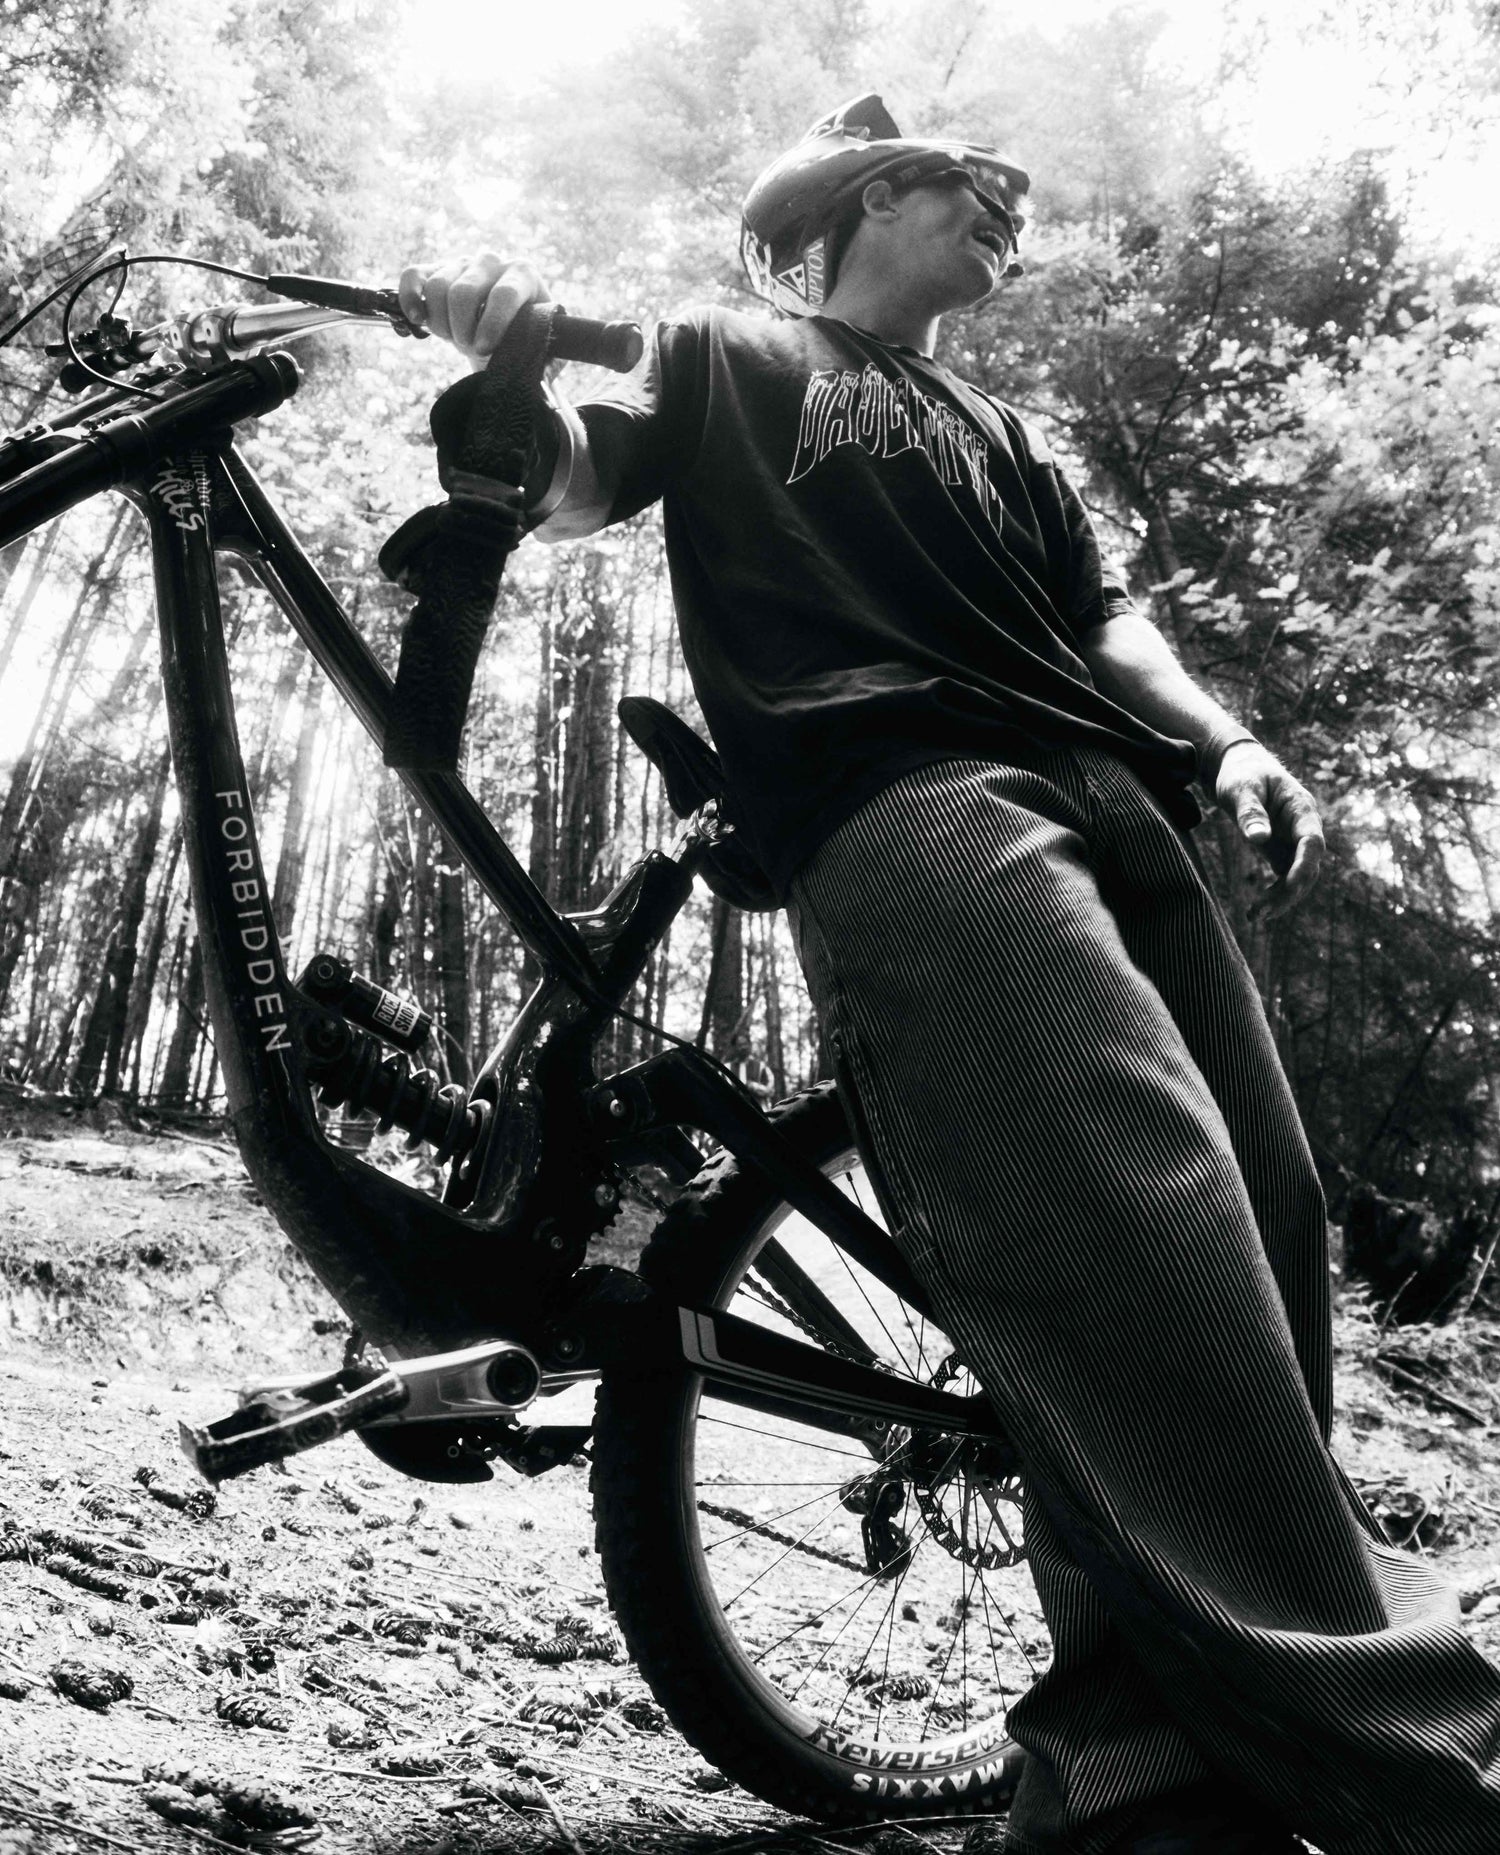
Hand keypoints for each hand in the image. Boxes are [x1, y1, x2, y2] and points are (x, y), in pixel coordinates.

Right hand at [396, 254, 550, 369]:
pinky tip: (418, 320)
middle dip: (462, 330)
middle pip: (464, 292)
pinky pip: (414, 275)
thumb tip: (534, 368)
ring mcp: (462, 263)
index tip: (485, 350)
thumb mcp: (541, 352)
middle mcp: (493, 262)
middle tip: (469, 349)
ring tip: (454, 339)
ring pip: (437, 288)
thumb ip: (543, 359)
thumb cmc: (524, 344)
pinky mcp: (436, 270)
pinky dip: (410, 298)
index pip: (505, 294)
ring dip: (441, 323)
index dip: (493, 324)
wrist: (502, 336)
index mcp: (524, 276)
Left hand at [1215, 741, 1324, 915]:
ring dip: (1282, 899)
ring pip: (1299, 877)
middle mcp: (1303, 828)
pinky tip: (1259, 911)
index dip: (1304, 865)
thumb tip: (1259, 839)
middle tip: (1260, 912)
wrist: (1240, 769)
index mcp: (1301, 809)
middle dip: (1289, 891)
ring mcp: (1294, 841)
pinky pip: (1286, 878)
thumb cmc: (1242, 774)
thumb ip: (1250, 812)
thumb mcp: (1241, 788)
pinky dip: (1276, 895)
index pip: (1312, 842)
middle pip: (1308, 866)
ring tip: (1255, 916)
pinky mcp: (1282, 851)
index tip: (1290, 885)